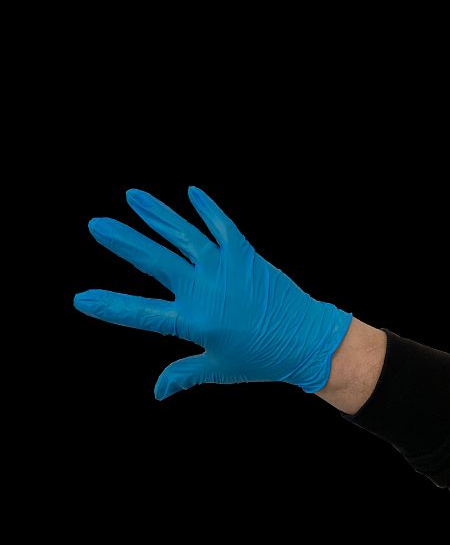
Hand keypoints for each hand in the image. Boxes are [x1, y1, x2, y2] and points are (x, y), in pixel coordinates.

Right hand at [74, 187, 351, 399]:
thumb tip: (156, 393)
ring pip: (184, 235)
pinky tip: (190, 191)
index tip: (81, 298)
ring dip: (157, 214)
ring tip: (132, 196)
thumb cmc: (261, 358)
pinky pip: (222, 225)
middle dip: (124, 242)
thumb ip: (182, 375)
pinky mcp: (245, 255)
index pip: (141, 313)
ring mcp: (225, 268)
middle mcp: (205, 289)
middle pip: (156, 261)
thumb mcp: (218, 370)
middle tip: (96, 224)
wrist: (306, 340)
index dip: (110, 306)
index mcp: (194, 321)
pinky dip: (206, 208)